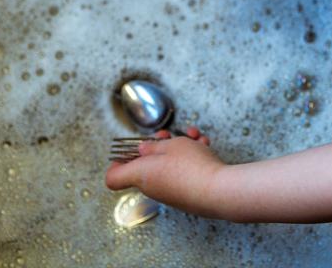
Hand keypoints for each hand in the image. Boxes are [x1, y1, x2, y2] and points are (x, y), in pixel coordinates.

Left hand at [105, 127, 225, 217]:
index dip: (116, 163)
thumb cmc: (191, 167)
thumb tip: (143, 151)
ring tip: (193, 136)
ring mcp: (170, 193)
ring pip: (168, 165)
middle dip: (158, 146)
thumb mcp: (170, 145)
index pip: (113, 178)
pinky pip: (183, 173)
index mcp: (140, 175)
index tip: (126, 150)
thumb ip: (153, 146)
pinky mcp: (187, 195)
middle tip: (167, 135)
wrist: (218, 190)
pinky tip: (204, 146)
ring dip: (180, 148)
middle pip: (145, 165)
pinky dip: (192, 159)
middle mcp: (153, 187)